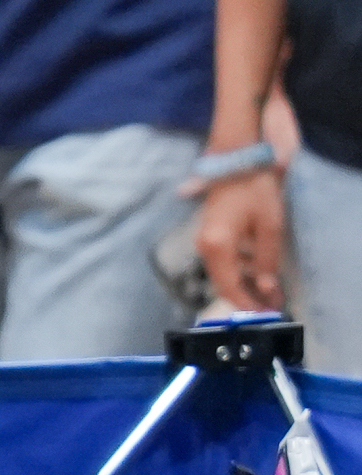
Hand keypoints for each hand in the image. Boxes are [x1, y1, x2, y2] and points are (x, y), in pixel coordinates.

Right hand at [193, 165, 290, 312]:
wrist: (237, 160)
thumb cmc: (254, 190)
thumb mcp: (269, 226)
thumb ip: (267, 260)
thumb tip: (266, 288)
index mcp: (217, 247)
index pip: (230, 287)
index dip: (248, 304)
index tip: (265, 314)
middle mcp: (205, 246)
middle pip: (223, 283)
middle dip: (246, 297)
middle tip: (269, 306)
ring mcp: (205, 239)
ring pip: (223, 272)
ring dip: (244, 284)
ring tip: (268, 291)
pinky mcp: (211, 232)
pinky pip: (223, 260)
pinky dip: (239, 270)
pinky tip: (257, 271)